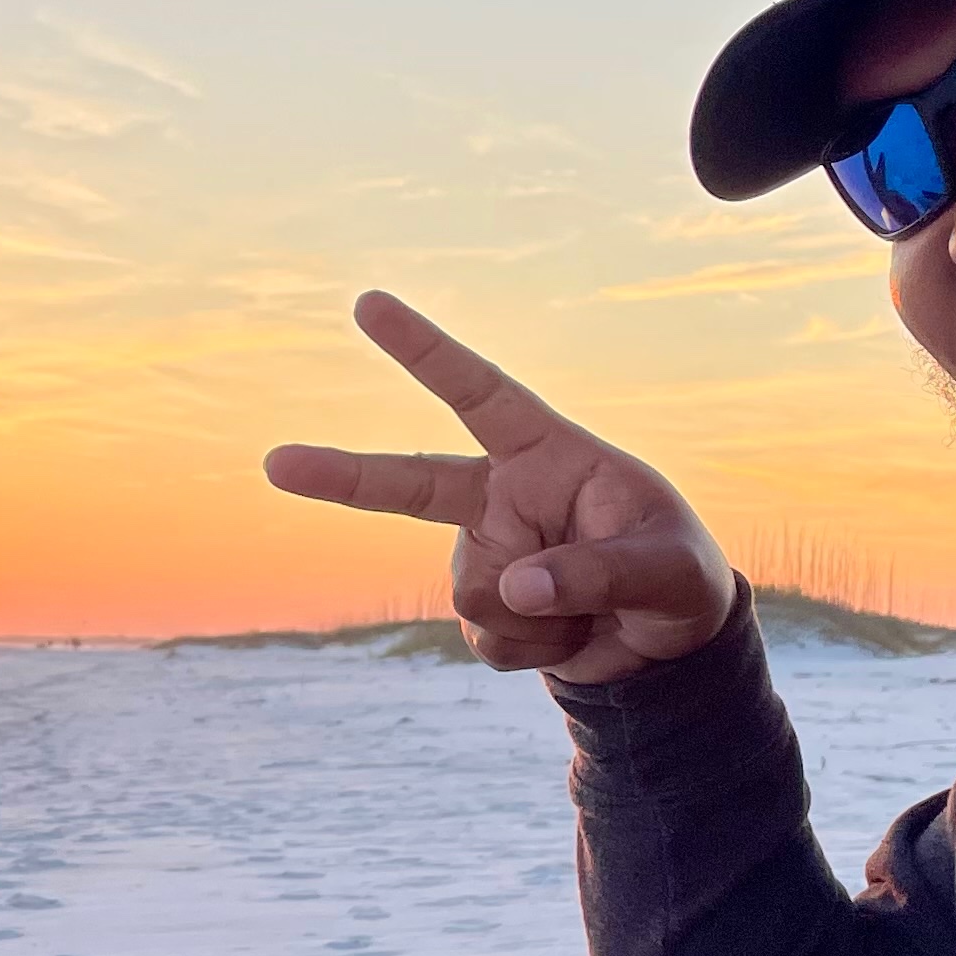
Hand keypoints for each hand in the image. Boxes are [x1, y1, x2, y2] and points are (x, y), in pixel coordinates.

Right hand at [265, 291, 735, 682]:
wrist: (671, 645)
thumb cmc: (679, 575)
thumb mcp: (667, 569)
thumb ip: (598, 572)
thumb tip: (515, 589)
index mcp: (546, 455)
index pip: (479, 394)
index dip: (423, 350)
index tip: (368, 305)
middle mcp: (504, 499)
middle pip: (409, 485)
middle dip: (339, 477)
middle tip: (276, 464)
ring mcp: (487, 555)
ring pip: (475, 593)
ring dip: (539, 618)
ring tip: (595, 613)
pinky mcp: (487, 612)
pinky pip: (488, 639)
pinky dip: (536, 651)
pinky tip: (573, 637)